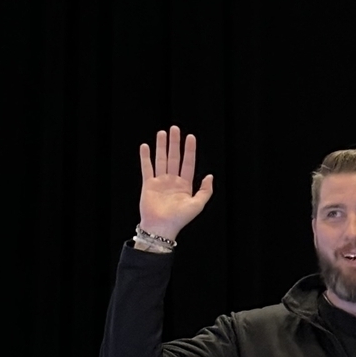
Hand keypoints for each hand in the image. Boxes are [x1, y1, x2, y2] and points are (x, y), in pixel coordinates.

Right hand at [138, 125, 213, 239]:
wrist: (161, 227)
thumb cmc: (180, 219)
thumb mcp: (198, 205)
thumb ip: (205, 191)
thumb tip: (210, 176)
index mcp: (185, 185)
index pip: (188, 163)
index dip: (189, 150)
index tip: (190, 137)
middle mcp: (173, 181)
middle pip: (174, 158)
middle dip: (175, 143)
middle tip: (175, 128)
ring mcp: (160, 182)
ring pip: (161, 159)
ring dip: (162, 146)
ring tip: (162, 133)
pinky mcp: (149, 184)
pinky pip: (147, 168)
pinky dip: (145, 157)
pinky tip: (145, 147)